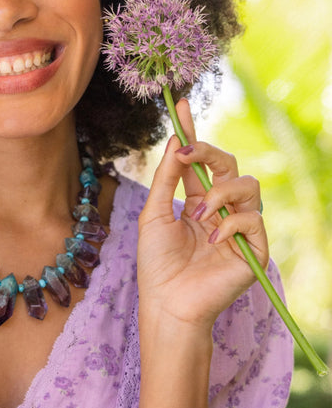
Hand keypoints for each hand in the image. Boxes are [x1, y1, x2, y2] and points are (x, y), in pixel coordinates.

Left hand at [137, 99, 267, 333]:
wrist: (167, 303)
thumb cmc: (157, 265)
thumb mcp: (153, 215)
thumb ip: (166, 179)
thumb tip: (176, 142)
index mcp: (197, 202)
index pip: (200, 162)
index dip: (192, 132)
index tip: (180, 104)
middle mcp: (221, 211)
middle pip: (230, 165)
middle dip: (210, 153)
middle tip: (188, 153)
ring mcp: (239, 228)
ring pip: (248, 185)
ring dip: (219, 193)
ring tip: (198, 215)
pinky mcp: (255, 249)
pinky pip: (254, 219)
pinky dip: (231, 224)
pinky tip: (212, 240)